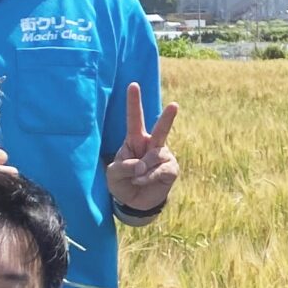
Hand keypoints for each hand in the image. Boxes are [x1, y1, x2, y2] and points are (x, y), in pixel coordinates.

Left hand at [105, 81, 179, 216]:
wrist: (136, 202)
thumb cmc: (122, 183)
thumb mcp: (113, 174)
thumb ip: (123, 167)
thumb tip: (142, 164)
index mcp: (135, 140)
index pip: (134, 119)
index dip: (133, 102)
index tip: (133, 85)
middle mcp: (151, 144)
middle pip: (160, 128)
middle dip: (168, 117)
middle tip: (174, 105)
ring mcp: (163, 156)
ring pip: (156, 156)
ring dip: (143, 169)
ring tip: (136, 178)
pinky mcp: (171, 169)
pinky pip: (160, 170)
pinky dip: (149, 177)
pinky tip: (144, 181)